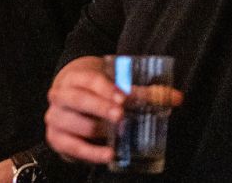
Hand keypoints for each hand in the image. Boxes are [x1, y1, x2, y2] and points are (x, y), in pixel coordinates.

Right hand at [45, 57, 184, 165]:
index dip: (106, 89)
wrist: (69, 102)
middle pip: (78, 99)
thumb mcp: (114, 88)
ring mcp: (55, 117)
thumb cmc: (96, 93)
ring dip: (97, 129)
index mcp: (75, 77)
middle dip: (100, 107)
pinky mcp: (56, 138)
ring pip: (75, 123)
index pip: (89, 80)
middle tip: (120, 116)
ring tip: (118, 134)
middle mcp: (60, 95)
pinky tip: (109, 154)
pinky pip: (73, 146)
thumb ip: (144, 94)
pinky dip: (91, 153)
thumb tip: (177, 98)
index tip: (123, 98)